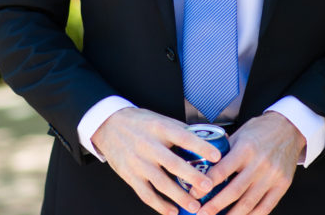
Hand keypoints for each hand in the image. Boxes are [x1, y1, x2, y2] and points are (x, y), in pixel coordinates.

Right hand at [92, 107, 223, 214]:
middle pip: (172, 163)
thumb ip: (181, 130)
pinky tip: (172, 212)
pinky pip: (146, 194)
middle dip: (192, 176)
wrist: (108, 126)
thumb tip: (210, 138)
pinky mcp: (130, 176)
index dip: (200, 146)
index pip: (183, 137)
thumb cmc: (140, 123)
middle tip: (208, 186)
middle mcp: (148, 145)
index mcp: (159, 128)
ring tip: (195, 206)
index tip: (217, 156)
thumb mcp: (159, 119)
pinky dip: (160, 205)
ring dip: (179, 196)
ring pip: (160, 182)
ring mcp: (138, 162)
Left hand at [197, 112, 304, 214]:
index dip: (206, 184)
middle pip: (234, 191)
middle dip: (215, 206)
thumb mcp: (240, 134)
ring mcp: (272, 176)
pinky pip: (265, 207)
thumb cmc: (261, 130)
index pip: (222, 170)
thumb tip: (203, 165)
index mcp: (246, 148)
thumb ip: (224, 151)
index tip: (195, 194)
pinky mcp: (282, 185)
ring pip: (249, 203)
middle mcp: (259, 163)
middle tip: (201, 213)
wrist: (289, 128)